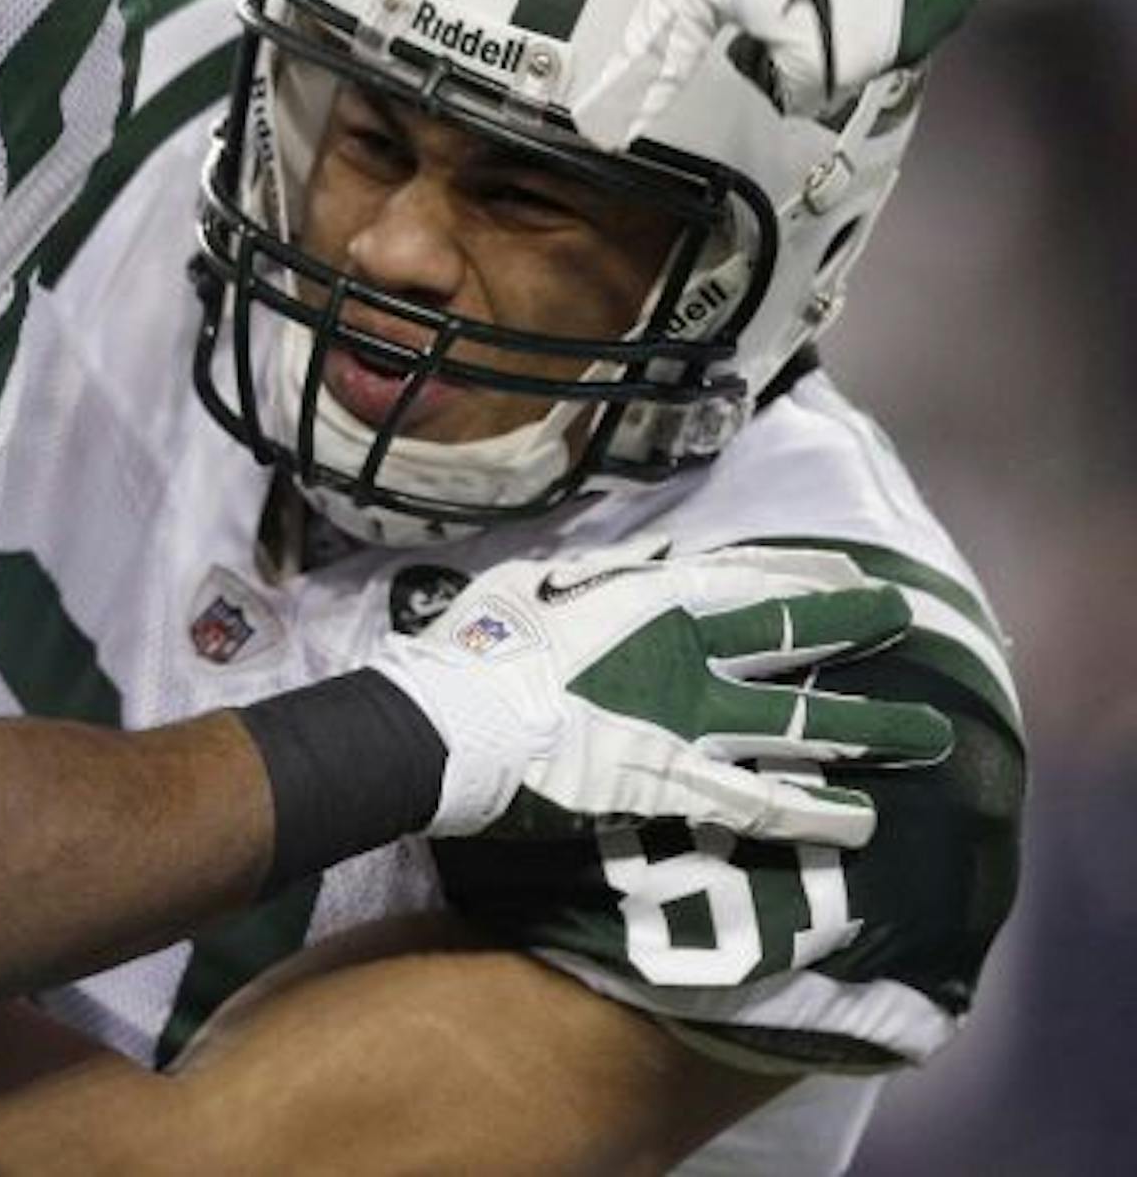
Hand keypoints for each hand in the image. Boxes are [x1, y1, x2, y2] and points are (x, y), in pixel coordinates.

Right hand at [361, 543, 952, 846]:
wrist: (449, 726)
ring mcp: (688, 722)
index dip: (810, 575)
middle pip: (794, 637)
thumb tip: (648, 554)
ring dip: (868, 727)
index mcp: (649, 594)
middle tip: (906, 624)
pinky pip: (762, 803)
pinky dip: (814, 813)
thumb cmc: (477, 647)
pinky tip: (862, 824)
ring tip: (929, 734)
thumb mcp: (532, 581)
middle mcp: (687, 652)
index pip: (752, 577)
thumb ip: (598, 574)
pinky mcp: (675, 787)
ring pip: (801, 723)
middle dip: (856, 630)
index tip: (854, 575)